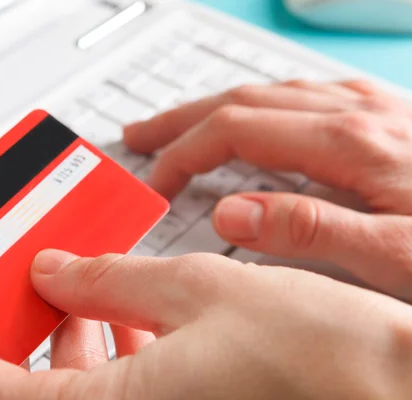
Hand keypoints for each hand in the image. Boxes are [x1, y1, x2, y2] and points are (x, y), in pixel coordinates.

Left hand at [0, 250, 411, 398]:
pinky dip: (79, 355)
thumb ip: (110, 281)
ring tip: (48, 281)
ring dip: (34, 336)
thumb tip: (53, 273)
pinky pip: (85, 397)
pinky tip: (100, 315)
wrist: (391, 395)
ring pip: (39, 391)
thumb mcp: (200, 292)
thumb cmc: (326, 364)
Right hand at [124, 80, 411, 298]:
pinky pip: (297, 98)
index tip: (154, 182)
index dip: (181, 153)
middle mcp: (349, 114)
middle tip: (139, 136)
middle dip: (179, 120)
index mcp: (344, 143)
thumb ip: (310, 230)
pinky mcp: (375, 117)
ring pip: (265, 94)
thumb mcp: (395, 256)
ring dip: (211, 108)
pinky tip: (252, 119)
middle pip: (238, 100)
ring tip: (178, 126)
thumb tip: (233, 213)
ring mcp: (362, 109)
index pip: (232, 130)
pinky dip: (255, 107)